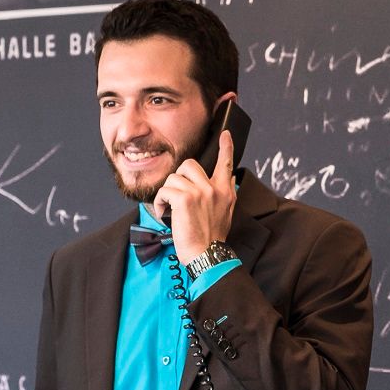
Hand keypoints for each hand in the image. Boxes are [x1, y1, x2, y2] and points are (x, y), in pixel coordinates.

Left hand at [156, 126, 236, 264]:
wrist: (207, 255)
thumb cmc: (213, 237)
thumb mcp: (227, 213)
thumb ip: (227, 192)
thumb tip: (230, 175)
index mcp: (225, 191)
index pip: (226, 163)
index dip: (226, 147)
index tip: (225, 134)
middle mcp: (214, 188)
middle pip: (190, 164)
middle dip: (179, 177)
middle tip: (177, 194)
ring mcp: (199, 192)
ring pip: (174, 177)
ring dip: (167, 193)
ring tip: (169, 209)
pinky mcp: (184, 199)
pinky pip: (164, 191)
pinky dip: (159, 203)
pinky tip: (164, 213)